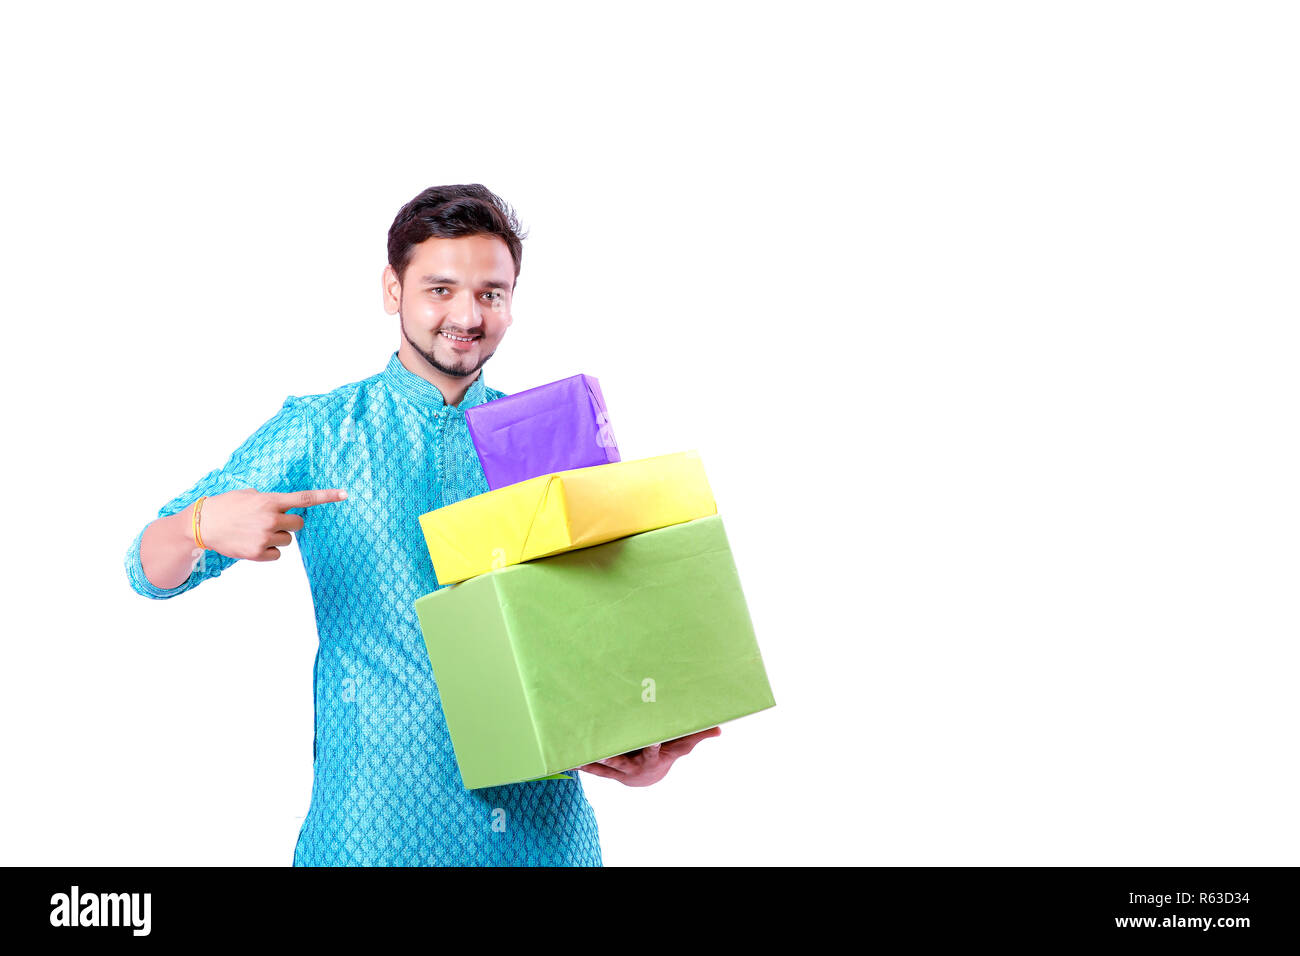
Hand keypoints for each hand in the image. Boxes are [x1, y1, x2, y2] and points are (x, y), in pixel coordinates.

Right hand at [199, 487, 346, 560]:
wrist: (201, 524)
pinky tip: (252, 543)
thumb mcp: (249, 494)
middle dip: (288, 523)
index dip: (327, 496)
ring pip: (287, 540)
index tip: (345, 494)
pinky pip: (277, 555)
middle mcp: (270, 518)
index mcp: (270, 501)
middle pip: (298, 524)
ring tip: (255, 532)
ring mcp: (265, 537)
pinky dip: (268, 551)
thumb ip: (270, 500)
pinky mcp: (258, 553)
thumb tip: (284, 508)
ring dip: (276, 537)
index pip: (304, 499)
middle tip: (270, 521)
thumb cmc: (226, 506)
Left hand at [576, 727, 720, 786]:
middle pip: (623, 759)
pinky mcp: (607, 770)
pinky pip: (593, 768)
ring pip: (604, 765)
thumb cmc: (668, 753)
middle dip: (614, 755)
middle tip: (604, 751)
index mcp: (651, 756)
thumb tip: (721, 729)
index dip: (652, 744)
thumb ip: (698, 734)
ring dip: (592, 761)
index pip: (652, 749)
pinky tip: (569, 759)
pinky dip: (582, 764)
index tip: (651, 737)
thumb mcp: (682, 744)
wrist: (649, 775)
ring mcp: (619, 768)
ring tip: (579, 756)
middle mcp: (634, 765)